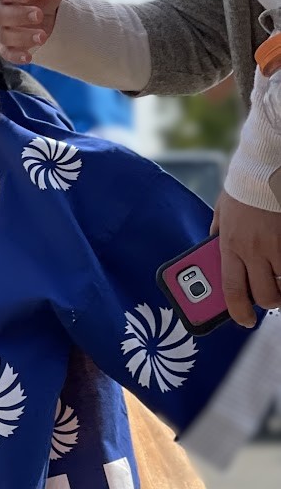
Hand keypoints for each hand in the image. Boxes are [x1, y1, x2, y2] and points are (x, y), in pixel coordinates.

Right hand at [0, 0, 65, 63]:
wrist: (44, 11)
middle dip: (18, 16)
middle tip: (39, 15)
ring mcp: (0, 28)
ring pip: (3, 35)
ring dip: (22, 37)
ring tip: (43, 36)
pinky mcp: (6, 45)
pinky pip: (6, 53)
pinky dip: (16, 56)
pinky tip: (28, 58)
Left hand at [214, 191, 280, 326]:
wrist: (265, 167)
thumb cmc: (243, 189)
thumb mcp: (222, 213)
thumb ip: (219, 235)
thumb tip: (213, 249)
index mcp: (230, 246)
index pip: (231, 289)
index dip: (238, 311)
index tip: (244, 321)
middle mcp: (253, 249)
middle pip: (264, 294)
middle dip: (268, 302)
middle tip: (269, 298)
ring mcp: (277, 245)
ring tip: (279, 279)